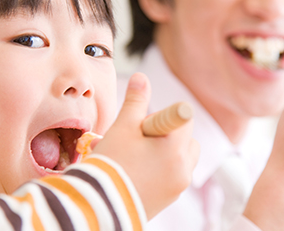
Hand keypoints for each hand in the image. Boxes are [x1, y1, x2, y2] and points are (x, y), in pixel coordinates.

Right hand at [92, 72, 199, 218]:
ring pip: (182, 156)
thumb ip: (136, 101)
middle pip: (185, 137)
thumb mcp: (122, 127)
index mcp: (176, 146)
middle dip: (166, 133)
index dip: (163, 116)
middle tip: (138, 140)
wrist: (98, 206)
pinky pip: (174, 175)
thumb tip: (141, 77)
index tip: (146, 124)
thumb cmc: (111, 164)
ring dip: (166, 151)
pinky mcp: (170, 198)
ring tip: (138, 156)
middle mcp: (184, 167)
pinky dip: (162, 169)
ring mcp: (179, 185)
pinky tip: (137, 170)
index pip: (184, 117)